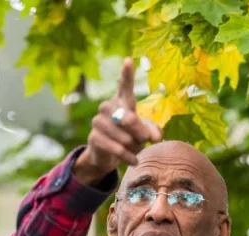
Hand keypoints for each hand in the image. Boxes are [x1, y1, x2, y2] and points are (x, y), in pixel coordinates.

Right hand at [73, 57, 161, 186]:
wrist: (108, 157)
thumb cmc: (130, 138)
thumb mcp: (144, 134)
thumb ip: (152, 131)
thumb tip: (154, 137)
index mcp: (122, 101)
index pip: (124, 85)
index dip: (126, 74)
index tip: (128, 61)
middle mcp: (108, 107)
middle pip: (127, 115)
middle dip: (138, 130)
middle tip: (144, 139)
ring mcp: (98, 121)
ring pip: (121, 133)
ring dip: (132, 144)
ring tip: (136, 149)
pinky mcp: (94, 137)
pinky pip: (114, 147)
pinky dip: (126, 155)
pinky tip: (133, 160)